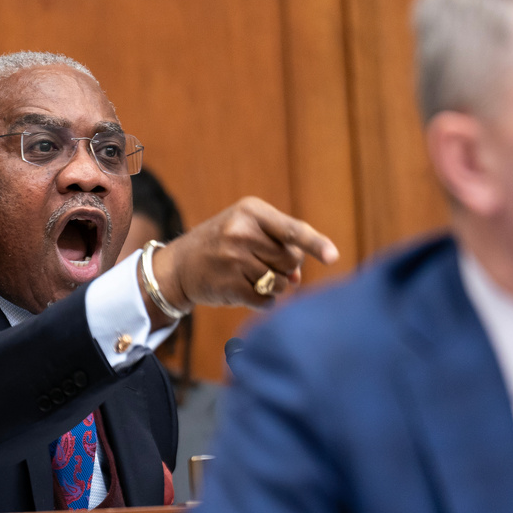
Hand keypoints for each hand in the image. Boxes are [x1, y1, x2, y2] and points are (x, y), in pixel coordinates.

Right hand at [141, 197, 338, 326]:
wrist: (180, 265)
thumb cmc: (224, 245)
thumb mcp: (249, 234)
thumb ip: (280, 250)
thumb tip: (296, 282)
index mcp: (251, 211)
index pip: (292, 230)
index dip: (315, 244)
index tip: (333, 256)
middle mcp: (241, 232)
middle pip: (291, 261)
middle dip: (284, 267)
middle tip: (261, 262)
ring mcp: (233, 259)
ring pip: (280, 284)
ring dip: (273, 286)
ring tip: (249, 275)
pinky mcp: (229, 286)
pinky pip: (265, 301)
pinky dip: (262, 301)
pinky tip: (243, 290)